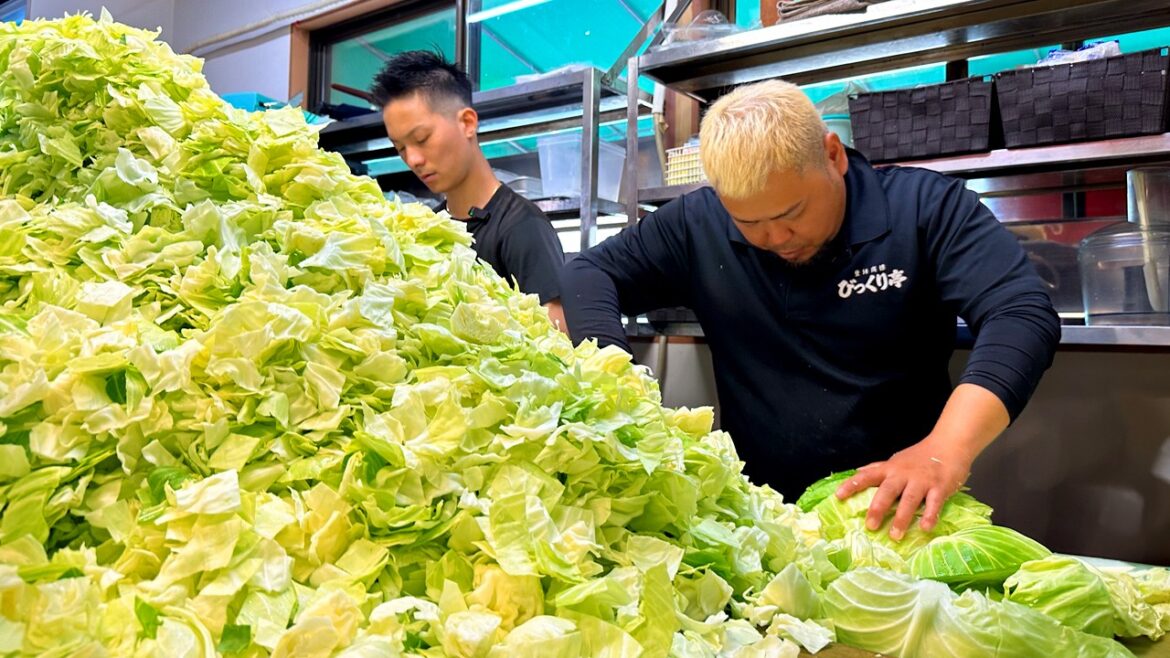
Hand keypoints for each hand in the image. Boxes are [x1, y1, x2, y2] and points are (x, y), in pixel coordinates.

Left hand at [834, 437, 973, 540]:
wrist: (949, 444)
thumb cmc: (919, 456)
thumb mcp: (896, 461)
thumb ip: (877, 468)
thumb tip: (857, 473)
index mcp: (890, 469)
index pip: (867, 476)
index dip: (852, 485)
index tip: (838, 496)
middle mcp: (903, 474)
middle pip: (887, 491)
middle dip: (878, 508)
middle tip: (870, 526)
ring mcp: (922, 481)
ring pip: (909, 499)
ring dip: (902, 518)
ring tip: (895, 535)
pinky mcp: (940, 487)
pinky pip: (934, 503)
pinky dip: (930, 515)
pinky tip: (925, 528)